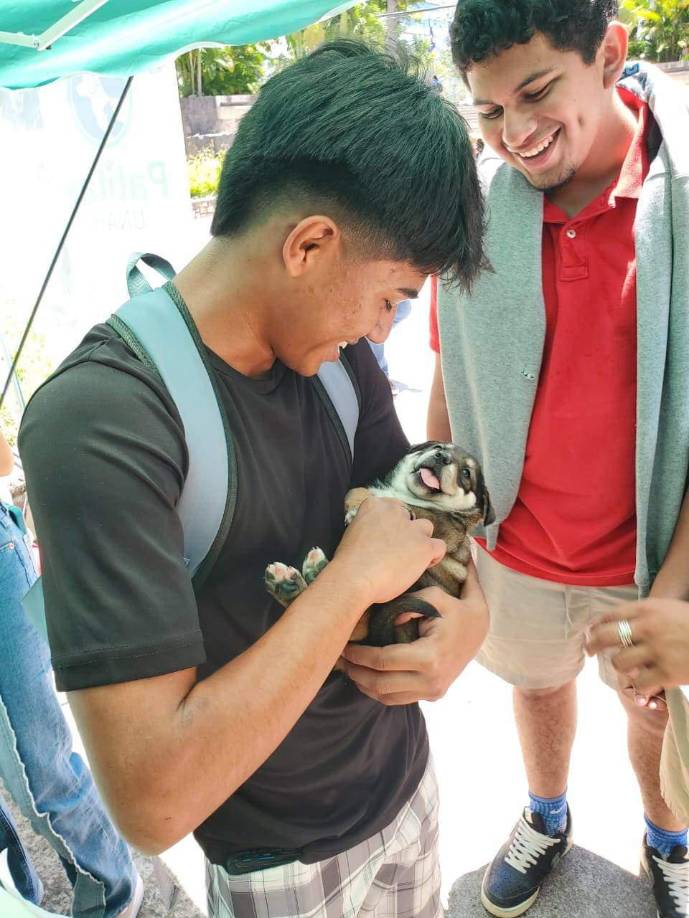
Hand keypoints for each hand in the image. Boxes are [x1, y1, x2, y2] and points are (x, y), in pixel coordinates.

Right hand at [332, 496, 445, 605]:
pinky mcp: (424, 546)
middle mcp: (395, 512)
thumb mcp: (354, 533)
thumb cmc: (348, 563)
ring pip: (425, 528)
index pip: (391, 507)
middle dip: (405, 531)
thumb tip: (377, 537)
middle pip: (408, 517)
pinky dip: (434, 556)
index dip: (391, 524)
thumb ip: (369, 528)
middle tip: (396, 551)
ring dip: (420, 540)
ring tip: (410, 558)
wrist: (355, 578)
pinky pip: (439, 546)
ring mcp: (412, 528)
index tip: (387, 537)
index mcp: (374, 506)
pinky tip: (424, 565)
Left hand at [340, 562, 487, 704]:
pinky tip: (366, 677)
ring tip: (349, 668)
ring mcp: (433, 692)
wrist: (482, 630)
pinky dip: (378, 691)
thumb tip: (379, 616)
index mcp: (429, 658)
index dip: (358, 655)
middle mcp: (431, 681)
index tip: (344, 646)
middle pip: (380, 684)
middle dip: (355, 672)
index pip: (382, 661)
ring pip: (386, 697)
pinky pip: (398, 699)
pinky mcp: (433, 695)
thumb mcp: (433, 597)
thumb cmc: (456, 609)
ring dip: (363, 685)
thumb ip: (406, 604)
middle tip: (340, 659)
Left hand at [586, 598, 688, 692]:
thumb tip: (618, 623)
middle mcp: (648, 628)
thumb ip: (646, 614)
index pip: (610, 615)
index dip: (596, 625)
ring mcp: (657, 651)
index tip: (591, 632)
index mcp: (648, 609)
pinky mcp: (667, 673)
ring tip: (628, 668)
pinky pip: (640, 684)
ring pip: (620, 662)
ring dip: (622, 667)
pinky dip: (640, 688)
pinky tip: (644, 687)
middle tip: (589, 651)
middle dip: (593, 645)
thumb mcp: (670, 609)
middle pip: (605, 637)